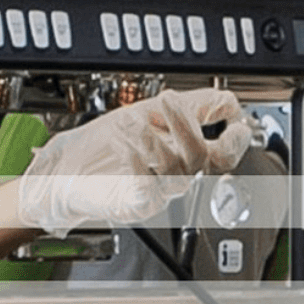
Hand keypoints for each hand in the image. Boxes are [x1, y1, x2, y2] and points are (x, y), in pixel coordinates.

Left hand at [17, 88, 251, 235]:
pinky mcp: (136, 204)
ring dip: (153, 138)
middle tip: (169, 100)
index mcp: (183, 155)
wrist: (67, 169)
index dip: (236, 138)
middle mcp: (174, 175)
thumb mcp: (150, 114)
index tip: (233, 120)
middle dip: (190, 128)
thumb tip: (228, 99)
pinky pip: (148, 191)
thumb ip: (190, 106)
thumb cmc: (105, 144)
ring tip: (132, 120)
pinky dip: (140, 166)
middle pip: (205, 162)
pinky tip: (126, 148)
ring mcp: (157, 191)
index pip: (224, 153)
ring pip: (176, 171)